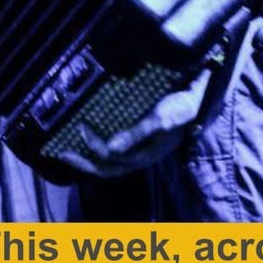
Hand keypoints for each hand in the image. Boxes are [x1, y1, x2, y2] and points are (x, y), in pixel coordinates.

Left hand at [57, 68, 211, 177]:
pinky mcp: (142, 135)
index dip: (93, 148)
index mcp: (145, 155)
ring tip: (71, 145)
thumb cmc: (182, 107)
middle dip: (84, 162)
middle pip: (107, 167)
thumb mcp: (162, 119)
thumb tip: (108, 149)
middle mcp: (140, 154)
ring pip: (110, 159)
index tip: (81, 128)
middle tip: (61, 153)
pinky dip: (101, 142)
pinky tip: (92, 131)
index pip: (111, 160)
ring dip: (90, 154)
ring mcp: (142, 146)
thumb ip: (136, 134)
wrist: (201, 95)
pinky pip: (116, 145)